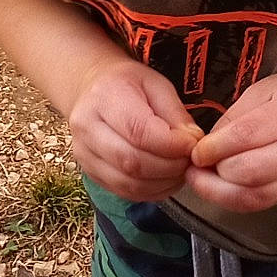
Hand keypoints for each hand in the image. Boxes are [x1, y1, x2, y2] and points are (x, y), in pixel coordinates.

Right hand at [69, 61, 198, 202]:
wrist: (93, 90)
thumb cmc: (127, 84)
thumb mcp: (156, 84)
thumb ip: (175, 113)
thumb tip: (192, 142)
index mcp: (105, 97)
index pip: (139, 131)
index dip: (171, 145)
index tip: (193, 144)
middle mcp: (87, 127)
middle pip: (132, 162)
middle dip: (169, 167)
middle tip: (189, 160)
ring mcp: (84, 153)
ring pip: (128, 183)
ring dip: (162, 183)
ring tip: (179, 170)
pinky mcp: (90, 172)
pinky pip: (124, 191)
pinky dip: (151, 191)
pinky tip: (165, 179)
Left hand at [184, 71, 276, 213]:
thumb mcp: (264, 90)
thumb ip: (234, 119)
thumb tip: (205, 148)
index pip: (247, 137)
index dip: (215, 148)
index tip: (195, 151)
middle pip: (250, 173)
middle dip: (215, 173)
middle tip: (194, 165)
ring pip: (254, 196)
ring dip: (219, 193)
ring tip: (199, 180)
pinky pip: (260, 204)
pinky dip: (233, 200)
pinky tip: (218, 189)